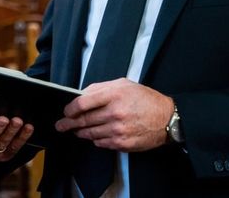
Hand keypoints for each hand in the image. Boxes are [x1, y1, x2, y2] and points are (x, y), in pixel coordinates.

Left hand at [54, 78, 172, 151]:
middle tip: (61, 125)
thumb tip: (81, 95)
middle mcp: (115, 113)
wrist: (167, 118)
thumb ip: (101, 88)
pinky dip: (95, 140)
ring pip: (90, 134)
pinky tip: (95, 136)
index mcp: (114, 95)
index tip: (66, 111)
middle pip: (83, 120)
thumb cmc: (146, 99)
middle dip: (68, 124)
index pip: (82, 103)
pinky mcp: (122, 143)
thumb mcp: (124, 84)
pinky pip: (101, 143)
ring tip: (76, 131)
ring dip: (80, 132)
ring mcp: (118, 130)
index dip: (70, 109)